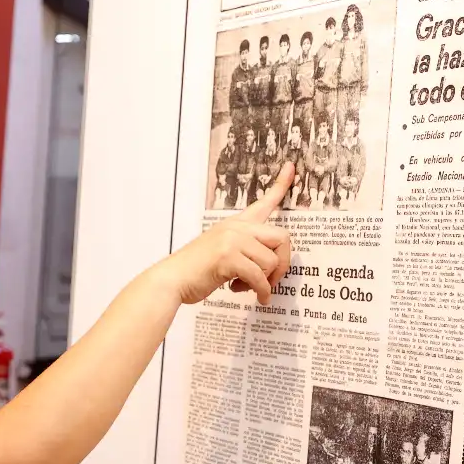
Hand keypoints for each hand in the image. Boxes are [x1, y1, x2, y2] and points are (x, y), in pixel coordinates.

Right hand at [155, 162, 294, 303]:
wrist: (172, 279)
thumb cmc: (196, 270)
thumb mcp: (222, 251)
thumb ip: (244, 250)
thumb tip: (271, 265)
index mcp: (236, 223)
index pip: (264, 201)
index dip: (281, 185)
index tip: (291, 167)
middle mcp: (236, 227)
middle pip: (282, 237)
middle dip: (283, 263)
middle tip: (272, 279)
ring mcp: (232, 240)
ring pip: (271, 261)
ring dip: (266, 281)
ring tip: (249, 287)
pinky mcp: (228, 257)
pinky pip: (259, 276)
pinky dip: (261, 291)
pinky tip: (256, 297)